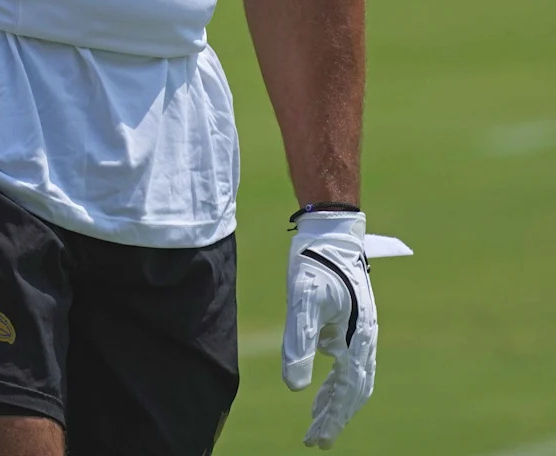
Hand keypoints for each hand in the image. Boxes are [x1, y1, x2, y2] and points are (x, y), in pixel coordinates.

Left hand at [282, 210, 375, 447]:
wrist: (331, 228)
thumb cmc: (315, 260)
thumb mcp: (302, 299)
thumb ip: (299, 342)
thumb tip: (295, 388)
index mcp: (357, 337)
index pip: (346, 391)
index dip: (332, 418)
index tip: (316, 441)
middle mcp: (366, 337)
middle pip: (355, 389)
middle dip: (336, 416)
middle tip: (316, 440)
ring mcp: (363, 328)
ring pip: (355, 377)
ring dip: (337, 401)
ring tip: (317, 421)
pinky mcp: (355, 319)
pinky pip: (350, 360)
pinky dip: (337, 380)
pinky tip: (321, 384)